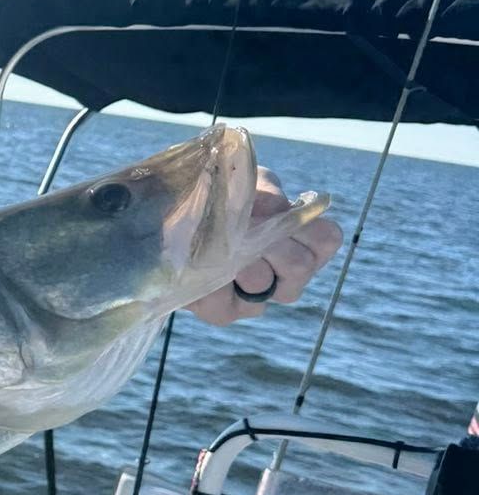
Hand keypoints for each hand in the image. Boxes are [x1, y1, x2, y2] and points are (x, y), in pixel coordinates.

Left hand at [188, 167, 343, 326]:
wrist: (168, 220)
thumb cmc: (217, 199)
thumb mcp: (244, 182)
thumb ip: (265, 190)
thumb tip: (277, 207)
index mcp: (302, 244)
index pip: (327, 239)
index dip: (305, 225)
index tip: (275, 212)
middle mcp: (287, 278)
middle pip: (299, 265)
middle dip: (265, 239)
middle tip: (241, 226)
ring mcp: (257, 299)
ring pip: (263, 282)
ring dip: (237, 256)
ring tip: (216, 242)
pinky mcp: (224, 312)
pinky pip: (224, 301)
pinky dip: (208, 278)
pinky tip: (196, 263)